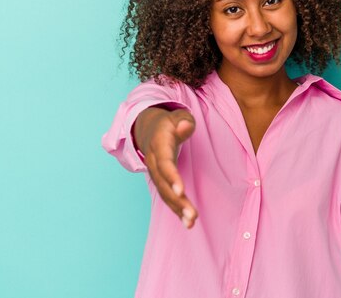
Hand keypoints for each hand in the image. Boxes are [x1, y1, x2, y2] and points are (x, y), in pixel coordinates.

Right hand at [137, 108, 198, 228]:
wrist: (148, 130)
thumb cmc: (168, 124)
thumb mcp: (176, 117)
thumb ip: (183, 121)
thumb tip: (185, 126)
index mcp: (158, 146)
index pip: (165, 163)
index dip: (171, 177)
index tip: (181, 191)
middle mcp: (154, 163)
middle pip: (164, 184)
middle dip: (177, 201)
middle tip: (192, 216)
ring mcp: (155, 174)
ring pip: (165, 194)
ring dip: (178, 210)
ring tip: (191, 223)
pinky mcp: (160, 182)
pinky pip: (167, 197)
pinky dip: (177, 210)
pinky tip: (188, 223)